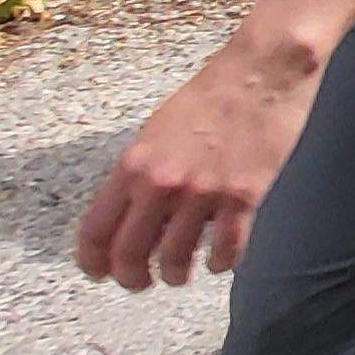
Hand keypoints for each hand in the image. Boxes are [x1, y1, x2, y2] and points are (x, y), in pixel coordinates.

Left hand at [73, 39, 317, 289]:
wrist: (261, 72)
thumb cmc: (210, 96)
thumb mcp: (156, 131)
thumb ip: (141, 174)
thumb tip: (136, 214)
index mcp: (133, 165)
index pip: (96, 230)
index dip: (93, 262)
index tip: (100, 272)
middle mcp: (162, 183)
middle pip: (130, 254)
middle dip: (132, 279)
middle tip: (141, 283)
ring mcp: (203, 192)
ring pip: (176, 260)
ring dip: (175, 274)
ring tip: (180, 274)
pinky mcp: (244, 196)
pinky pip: (226, 249)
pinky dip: (219, 264)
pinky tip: (219, 261)